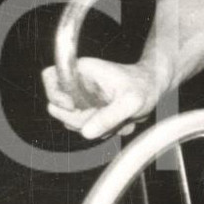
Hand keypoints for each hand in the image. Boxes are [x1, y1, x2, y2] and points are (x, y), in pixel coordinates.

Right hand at [42, 58, 159, 139]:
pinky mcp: (88, 112)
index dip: (55, 94)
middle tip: (106, 116)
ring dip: (95, 127)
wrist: (153, 90)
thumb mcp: (131, 102)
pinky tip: (119, 122)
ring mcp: (81, 99)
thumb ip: (110, 116)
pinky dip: (102, 131)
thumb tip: (86, 132)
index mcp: (82, 70)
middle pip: (57, 107)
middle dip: (80, 119)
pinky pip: (85, 129)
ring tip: (118, 118)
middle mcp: (77, 84)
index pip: (49, 77)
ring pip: (71, 122)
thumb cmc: (143, 87)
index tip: (73, 106)